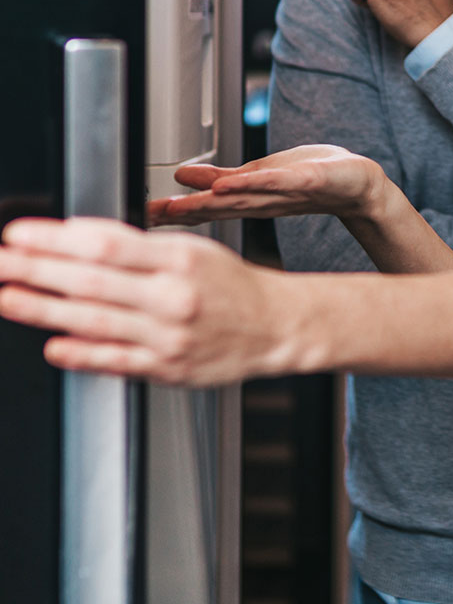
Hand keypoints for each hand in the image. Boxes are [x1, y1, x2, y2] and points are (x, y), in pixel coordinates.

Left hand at [0, 217, 300, 384]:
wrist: (275, 327)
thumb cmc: (229, 285)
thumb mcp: (190, 249)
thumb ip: (136, 247)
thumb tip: (77, 237)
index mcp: (178, 259)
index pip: (105, 244)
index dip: (55, 239)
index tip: (19, 234)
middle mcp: (173, 297)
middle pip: (92, 281)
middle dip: (37, 270)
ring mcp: (169, 336)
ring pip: (97, 321)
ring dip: (45, 309)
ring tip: (7, 297)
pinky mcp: (168, 369)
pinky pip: (117, 362)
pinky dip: (83, 354)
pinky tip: (53, 346)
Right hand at [148, 144, 383, 226]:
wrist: (360, 187)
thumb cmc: (312, 179)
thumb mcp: (259, 176)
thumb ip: (220, 178)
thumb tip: (181, 178)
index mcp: (249, 199)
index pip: (205, 207)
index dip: (173, 212)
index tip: (141, 216)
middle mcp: (262, 200)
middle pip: (217, 207)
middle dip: (182, 212)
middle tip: (149, 216)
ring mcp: (284, 192)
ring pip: (240, 198)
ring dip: (208, 202)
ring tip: (177, 205)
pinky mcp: (308, 179)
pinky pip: (276, 182)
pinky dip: (252, 183)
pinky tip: (226, 184)